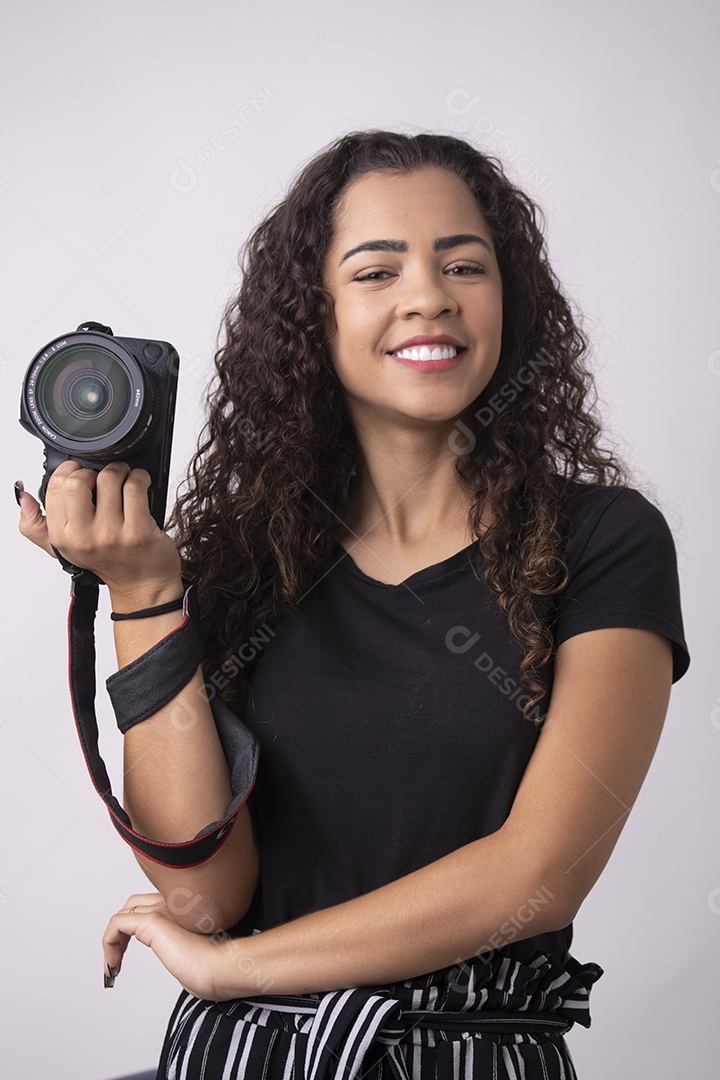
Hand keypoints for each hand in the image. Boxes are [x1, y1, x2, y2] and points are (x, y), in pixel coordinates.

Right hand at [17, 460, 181, 603]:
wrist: (143, 583)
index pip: (55, 487)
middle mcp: (84, 538)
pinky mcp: (138, 531)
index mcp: (62, 537)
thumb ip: (37, 526)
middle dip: (93, 470)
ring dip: (120, 470)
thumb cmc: (109, 562)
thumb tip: (23, 498)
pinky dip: (140, 477)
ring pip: (109, 478)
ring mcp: (111, 535)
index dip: (70, 471)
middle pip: (77, 481)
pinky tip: (140, 484)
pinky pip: (134, 487)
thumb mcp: (65, 548)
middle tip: (103, 477)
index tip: (81, 473)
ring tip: (124, 479)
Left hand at [102, 892, 253, 1000]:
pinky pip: (117, 924)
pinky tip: (113, 964)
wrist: (222, 966)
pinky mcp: (152, 920)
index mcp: (184, 908)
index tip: (130, 954)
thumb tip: (181, 962)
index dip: (137, 927)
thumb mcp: (195, 954)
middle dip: (122, 930)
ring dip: (113, 941)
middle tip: (117, 958)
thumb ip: (185, 949)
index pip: (152, 905)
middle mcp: (172, 902)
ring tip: (111, 966)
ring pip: (124, 913)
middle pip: (135, 905)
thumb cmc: (215, 966)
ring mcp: (161, 908)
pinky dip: (108, 943)